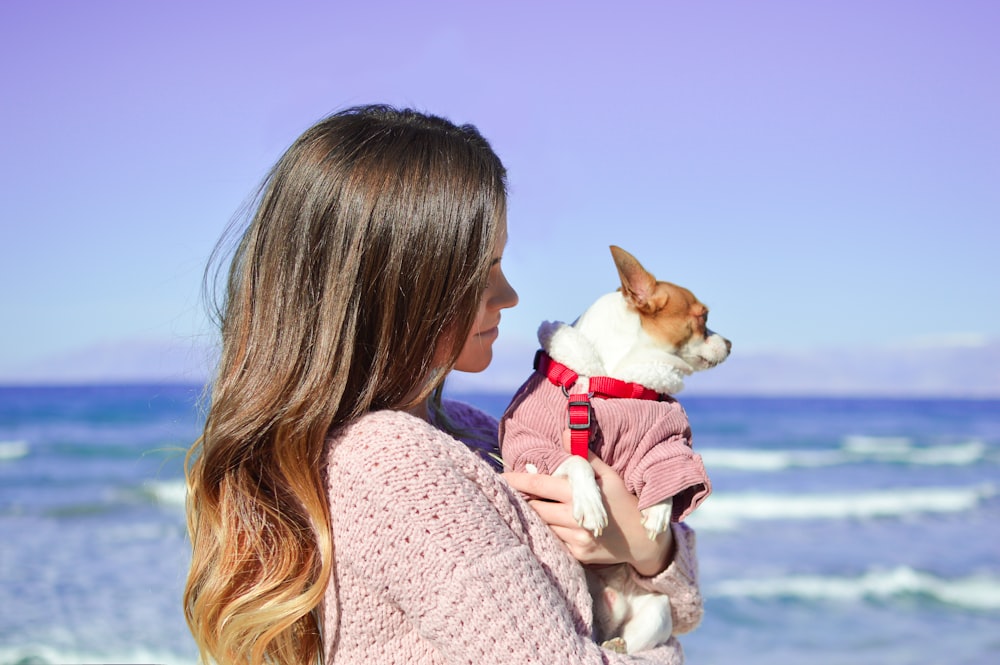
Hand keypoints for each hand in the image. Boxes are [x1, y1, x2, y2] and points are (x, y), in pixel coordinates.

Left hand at [503, 435, 673, 576]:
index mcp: (579, 496)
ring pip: (542, 525)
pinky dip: (548, 530)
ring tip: (524, 506)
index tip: (500, 478)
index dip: (516, 481)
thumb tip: (565, 432)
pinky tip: (547, 523)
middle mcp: (575, 520)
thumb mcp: (609, 475)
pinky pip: (553, 540)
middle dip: (521, 500)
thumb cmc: (624, 502)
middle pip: (534, 508)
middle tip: (507, 492)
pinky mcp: (577, 555)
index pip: (539, 486)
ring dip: (533, 516)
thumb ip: (584, 456)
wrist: (644, 541)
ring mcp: (576, 540)